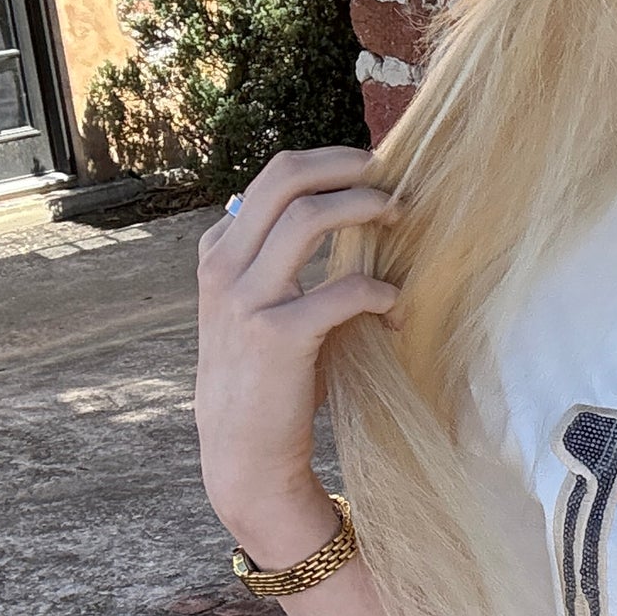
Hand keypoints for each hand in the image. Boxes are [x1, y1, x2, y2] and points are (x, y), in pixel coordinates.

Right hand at [195, 146, 398, 558]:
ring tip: (398, 215)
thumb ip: (281, 259)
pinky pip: (342, 290)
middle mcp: (224, 266)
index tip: (369, 171)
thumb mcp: (259, 306)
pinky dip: (379, 291)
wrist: (244, 450)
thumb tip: (342, 209)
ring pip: (307, 217)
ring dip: (363, 207)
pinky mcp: (277, 336)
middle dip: (344, 164)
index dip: (327, 164)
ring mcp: (245, 299)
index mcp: (219, 252)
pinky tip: (395, 306)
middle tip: (387, 171)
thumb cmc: (268, 376)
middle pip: (283, 177)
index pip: (273, 179)